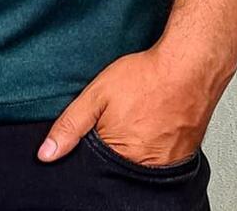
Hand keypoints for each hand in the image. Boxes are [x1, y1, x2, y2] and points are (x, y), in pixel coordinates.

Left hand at [37, 40, 235, 165]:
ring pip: (140, 164)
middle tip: (124, 117)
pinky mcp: (183, 156)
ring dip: (135, 145)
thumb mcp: (97, 95)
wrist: (189, 67)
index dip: (93, 148)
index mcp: (121, 157)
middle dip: (114, 147)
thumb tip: (47, 153)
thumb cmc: (146, 78)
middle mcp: (146, 168)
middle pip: (119, 167)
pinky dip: (154, 144)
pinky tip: (153, 123)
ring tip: (138, 118)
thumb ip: (70, 125)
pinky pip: (161, 159)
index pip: (96, 169)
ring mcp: (167, 164)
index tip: (101, 128)